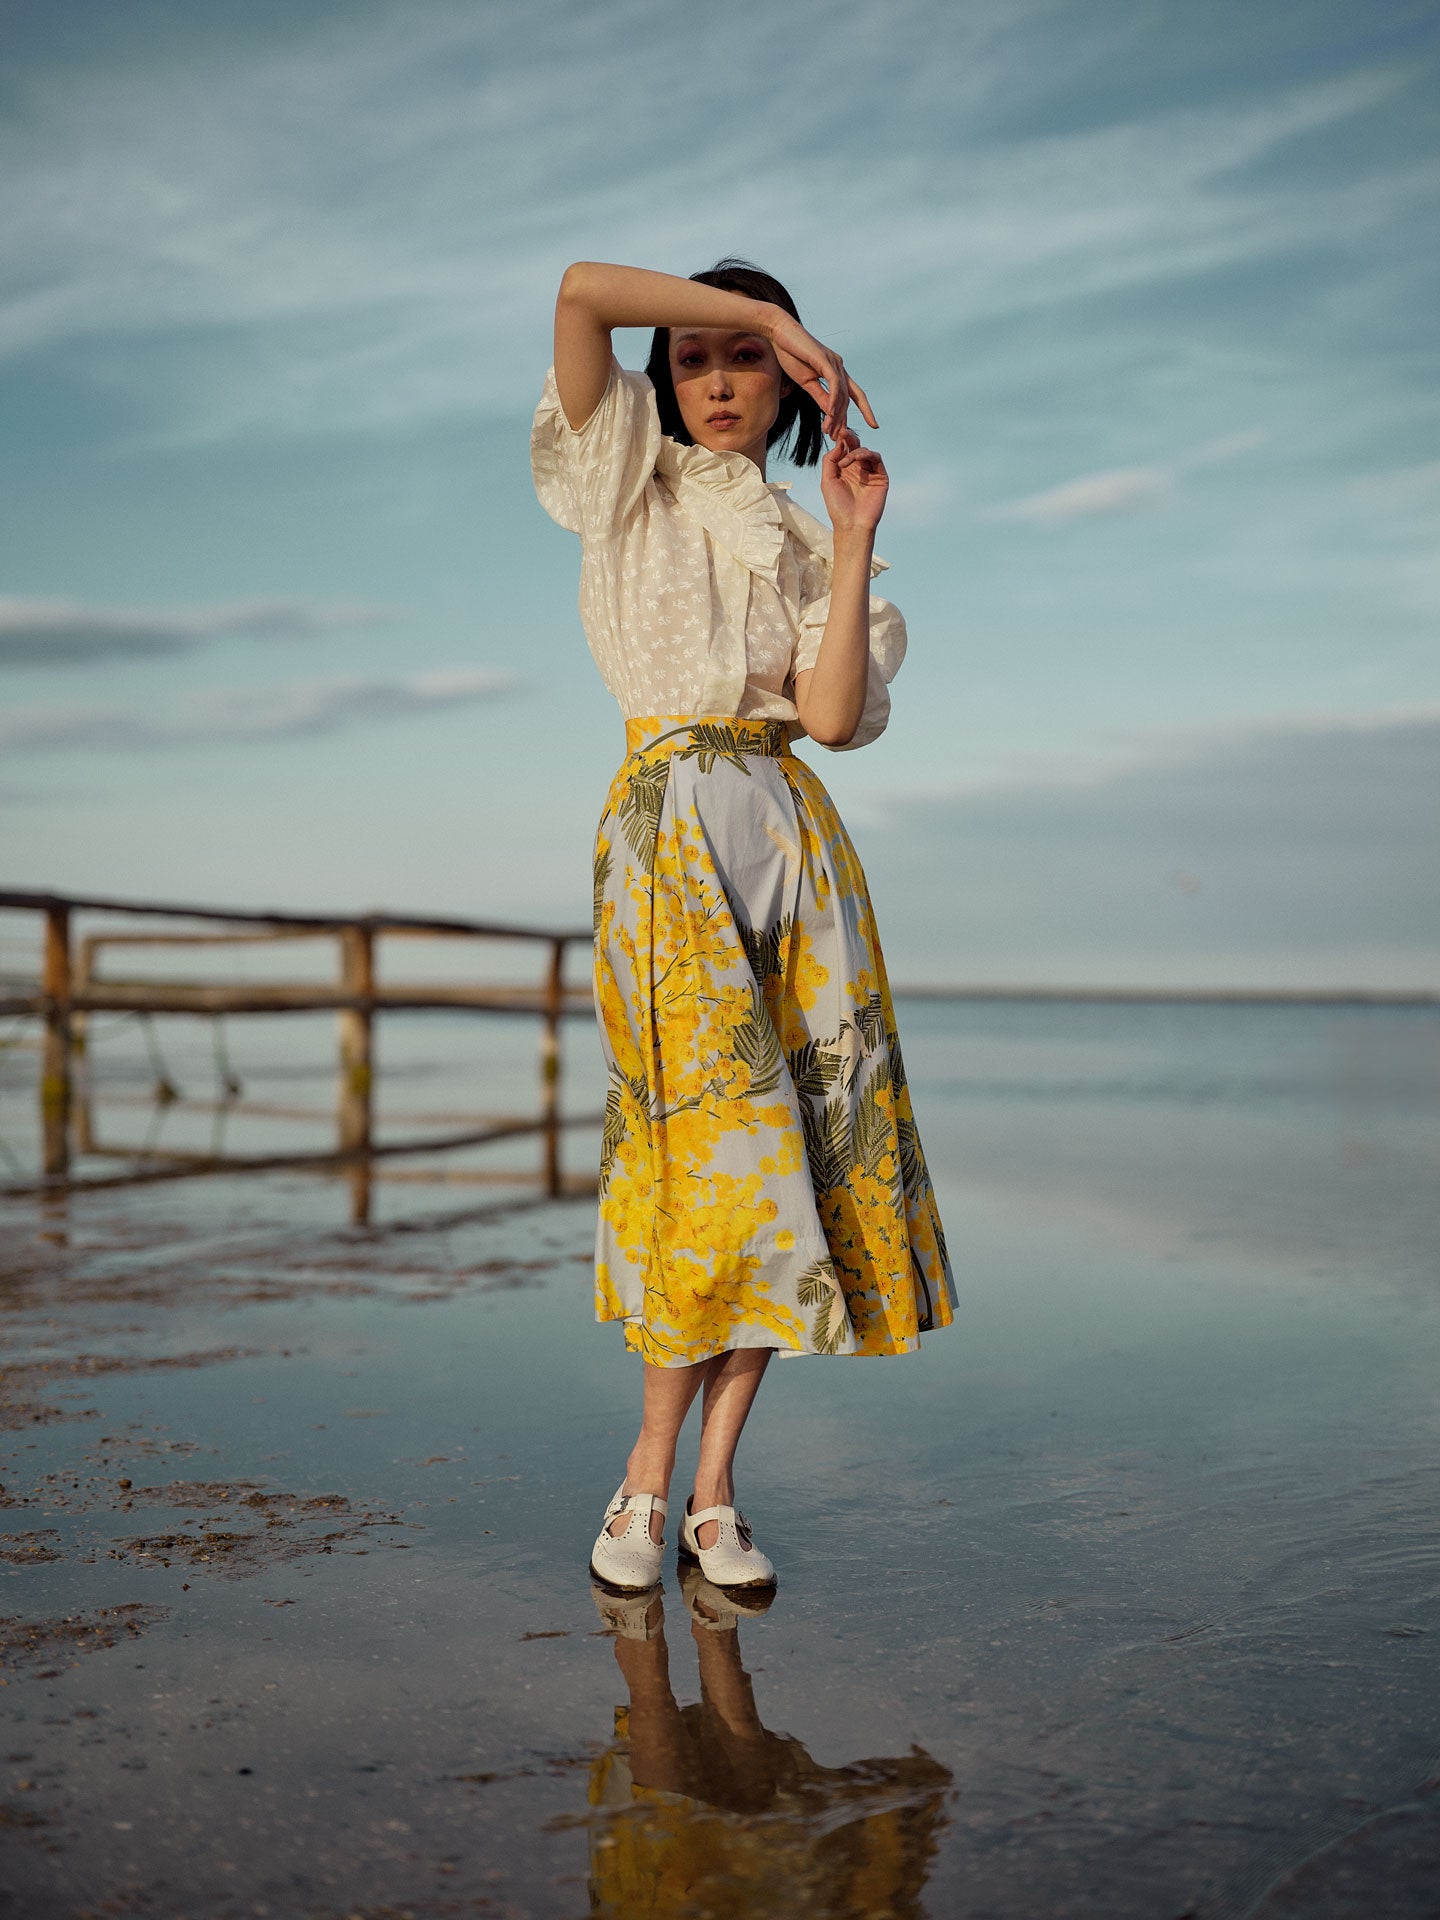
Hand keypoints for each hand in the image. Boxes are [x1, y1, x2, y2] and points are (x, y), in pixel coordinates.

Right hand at [767, 310, 877, 441]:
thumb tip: (831, 413)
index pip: (855, 394)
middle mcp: (839, 365)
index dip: (866, 409)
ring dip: (836, 415)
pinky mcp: (824, 359)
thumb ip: (820, 397)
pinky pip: (833, 384)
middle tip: (838, 438)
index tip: (874, 425)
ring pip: (841, 394)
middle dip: (844, 419)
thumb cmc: (791, 356)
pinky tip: (831, 414)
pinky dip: (833, 400)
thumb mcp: (807, 383)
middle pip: (848, 398)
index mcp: (836, 371)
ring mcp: (833, 362)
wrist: (779, 334)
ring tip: (829, 431)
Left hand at [819, 428, 887, 535]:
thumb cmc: (838, 506)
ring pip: (865, 451)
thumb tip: (839, 443)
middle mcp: (858, 469)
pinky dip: (867, 454)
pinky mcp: (881, 476)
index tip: (836, 432)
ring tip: (846, 461)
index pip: (844, 449)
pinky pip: (877, 458)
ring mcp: (870, 472)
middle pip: (856, 446)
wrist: (852, 524)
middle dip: (850, 438)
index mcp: (844, 470)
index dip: (841, 440)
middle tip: (844, 432)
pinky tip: (857, 459)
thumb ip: (830, 461)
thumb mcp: (827, 481)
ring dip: (856, 451)